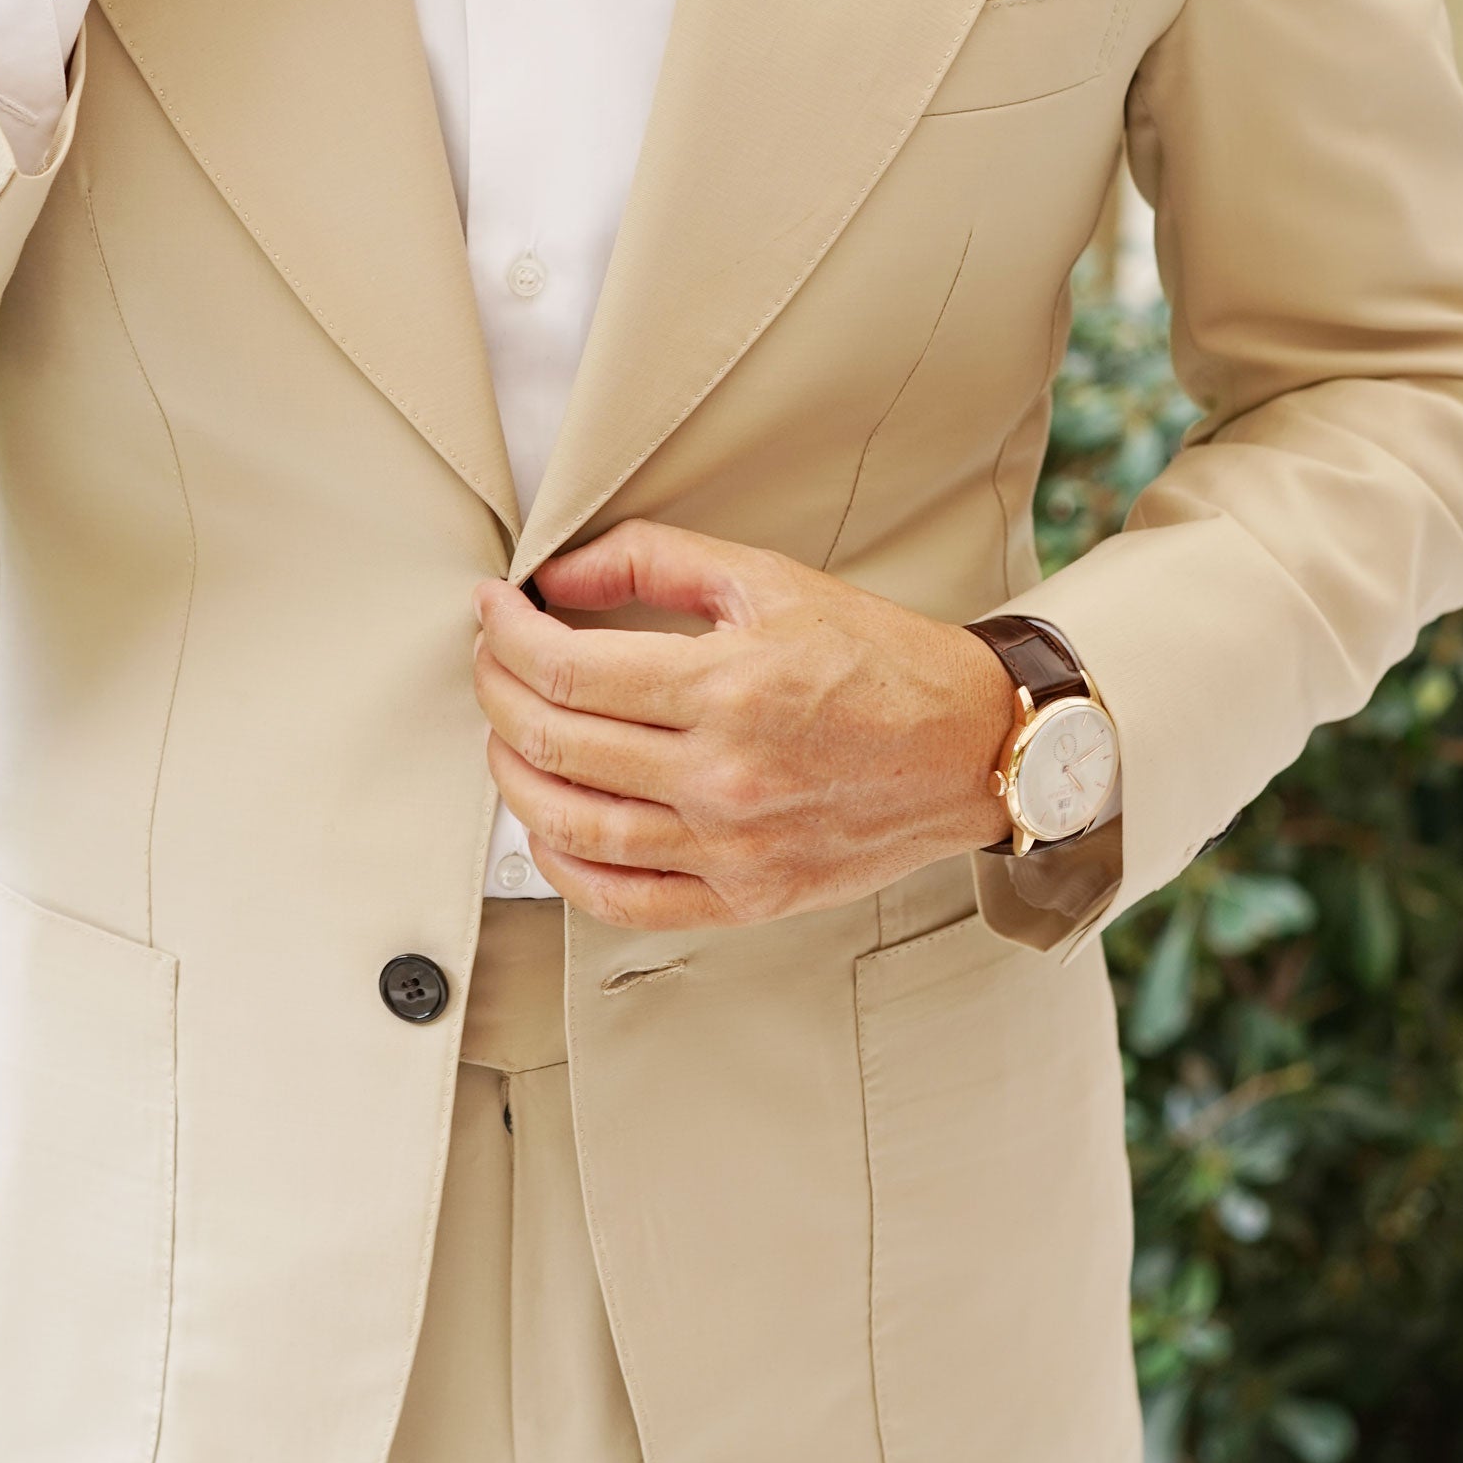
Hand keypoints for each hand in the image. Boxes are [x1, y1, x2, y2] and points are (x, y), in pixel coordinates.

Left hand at [472, 520, 1016, 929]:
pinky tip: (546, 826)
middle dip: (497, 693)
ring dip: (513, 778)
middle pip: (556, 745)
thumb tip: (555, 574)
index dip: (506, 636)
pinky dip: (562, 866)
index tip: (493, 610)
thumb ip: (654, 561)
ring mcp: (732, 849)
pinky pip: (622, 901)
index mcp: (730, 688)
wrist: (971, 748)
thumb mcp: (769, 580)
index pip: (568, 670)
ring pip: (573, 827)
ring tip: (506, 735)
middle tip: (490, 661)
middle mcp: (725, 777)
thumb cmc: (879, 662)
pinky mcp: (745, 898)